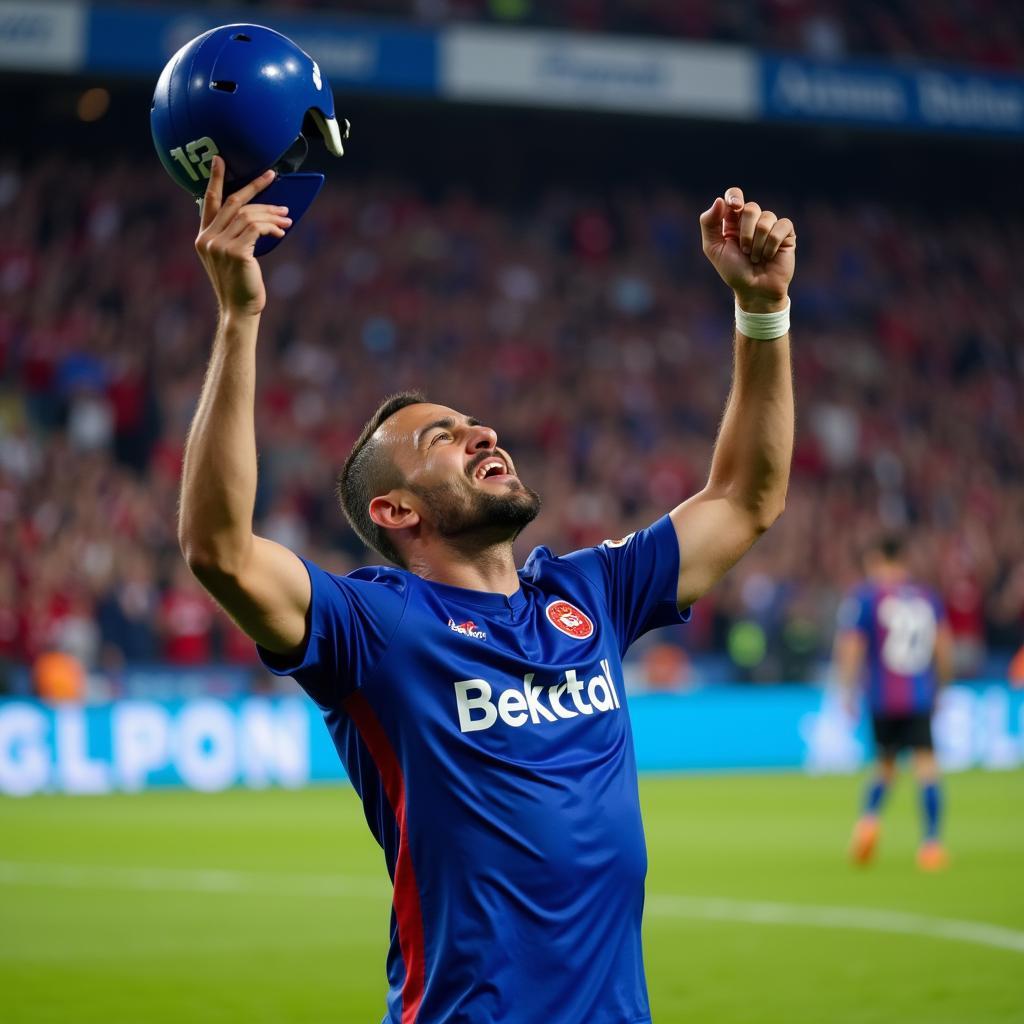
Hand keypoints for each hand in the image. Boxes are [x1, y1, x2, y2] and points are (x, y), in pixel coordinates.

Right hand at [194, 157, 291, 317]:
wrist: (240, 310)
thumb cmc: (241, 285)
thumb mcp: (231, 258)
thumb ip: (234, 237)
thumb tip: (256, 217)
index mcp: (203, 238)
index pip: (208, 202)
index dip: (214, 179)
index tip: (219, 159)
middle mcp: (208, 239)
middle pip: (233, 202)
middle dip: (254, 187)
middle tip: (272, 176)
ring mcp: (220, 246)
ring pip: (249, 216)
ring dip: (271, 213)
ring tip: (287, 216)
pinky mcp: (237, 252)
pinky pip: (257, 229)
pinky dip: (272, 227)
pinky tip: (282, 231)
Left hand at [699, 186, 795, 312]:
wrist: (754, 290)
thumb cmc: (733, 271)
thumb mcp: (714, 249)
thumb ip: (709, 224)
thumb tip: (719, 200)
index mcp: (733, 220)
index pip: (734, 195)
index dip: (734, 197)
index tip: (735, 207)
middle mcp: (752, 220)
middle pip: (750, 208)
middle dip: (745, 233)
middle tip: (744, 251)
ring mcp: (770, 225)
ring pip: (766, 218)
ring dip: (758, 243)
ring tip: (755, 258)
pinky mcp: (786, 233)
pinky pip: (781, 226)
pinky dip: (771, 244)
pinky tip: (769, 256)